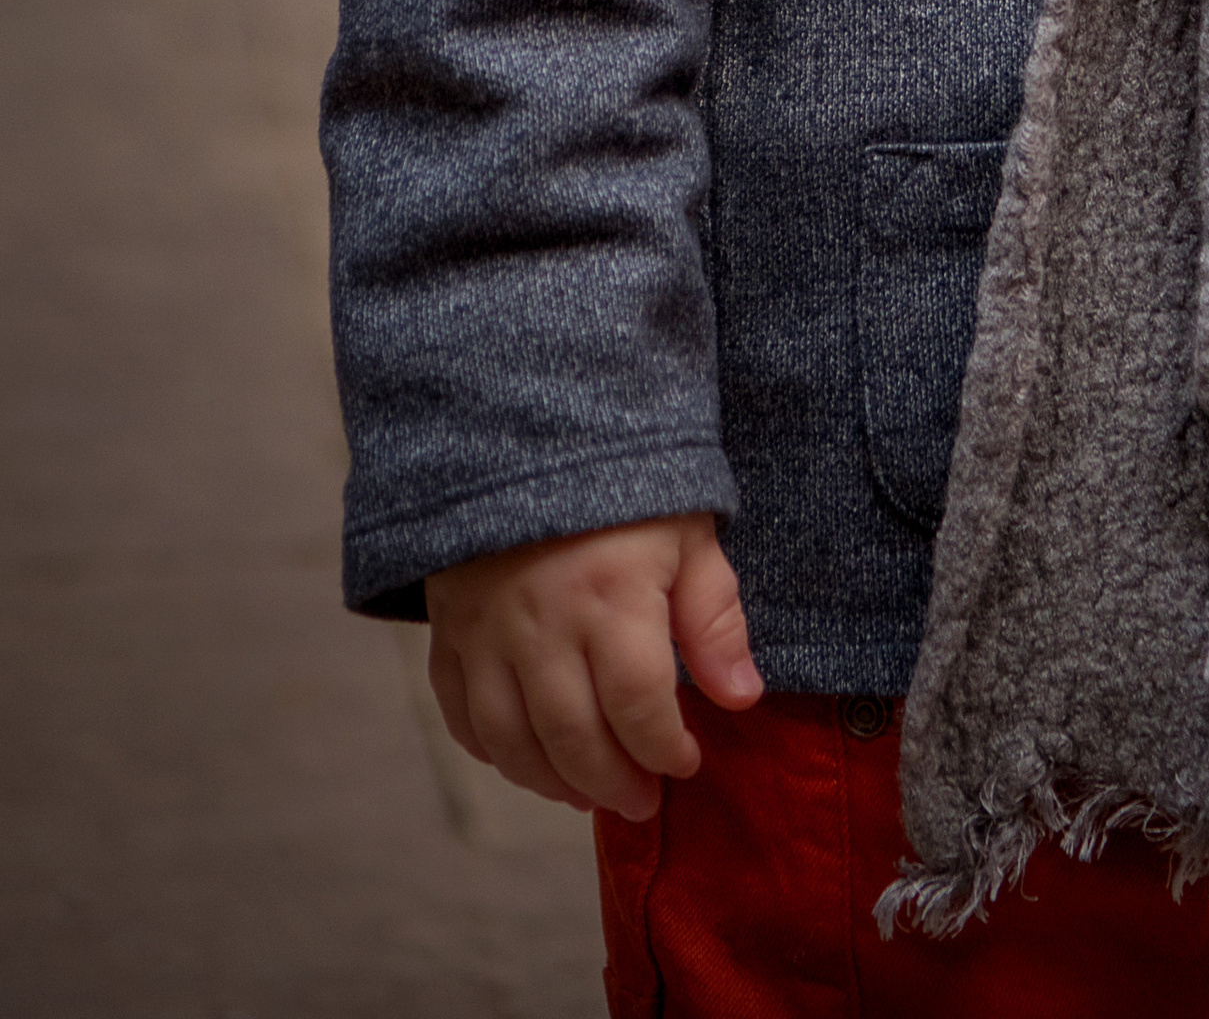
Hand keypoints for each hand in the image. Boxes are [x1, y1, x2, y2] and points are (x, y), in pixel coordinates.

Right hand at [424, 511, 761, 822]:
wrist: (530, 426)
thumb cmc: (626, 482)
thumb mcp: (689, 534)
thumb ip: (714, 620)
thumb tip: (742, 699)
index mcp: (612, 596)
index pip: (639, 708)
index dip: (666, 750)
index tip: (686, 760)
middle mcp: (543, 623)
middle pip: (574, 739)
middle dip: (615, 785)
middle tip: (643, 799)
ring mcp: (487, 631)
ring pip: (512, 742)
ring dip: (554, 783)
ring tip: (591, 792)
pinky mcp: (450, 630)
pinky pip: (461, 715)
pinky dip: (494, 752)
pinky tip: (529, 758)